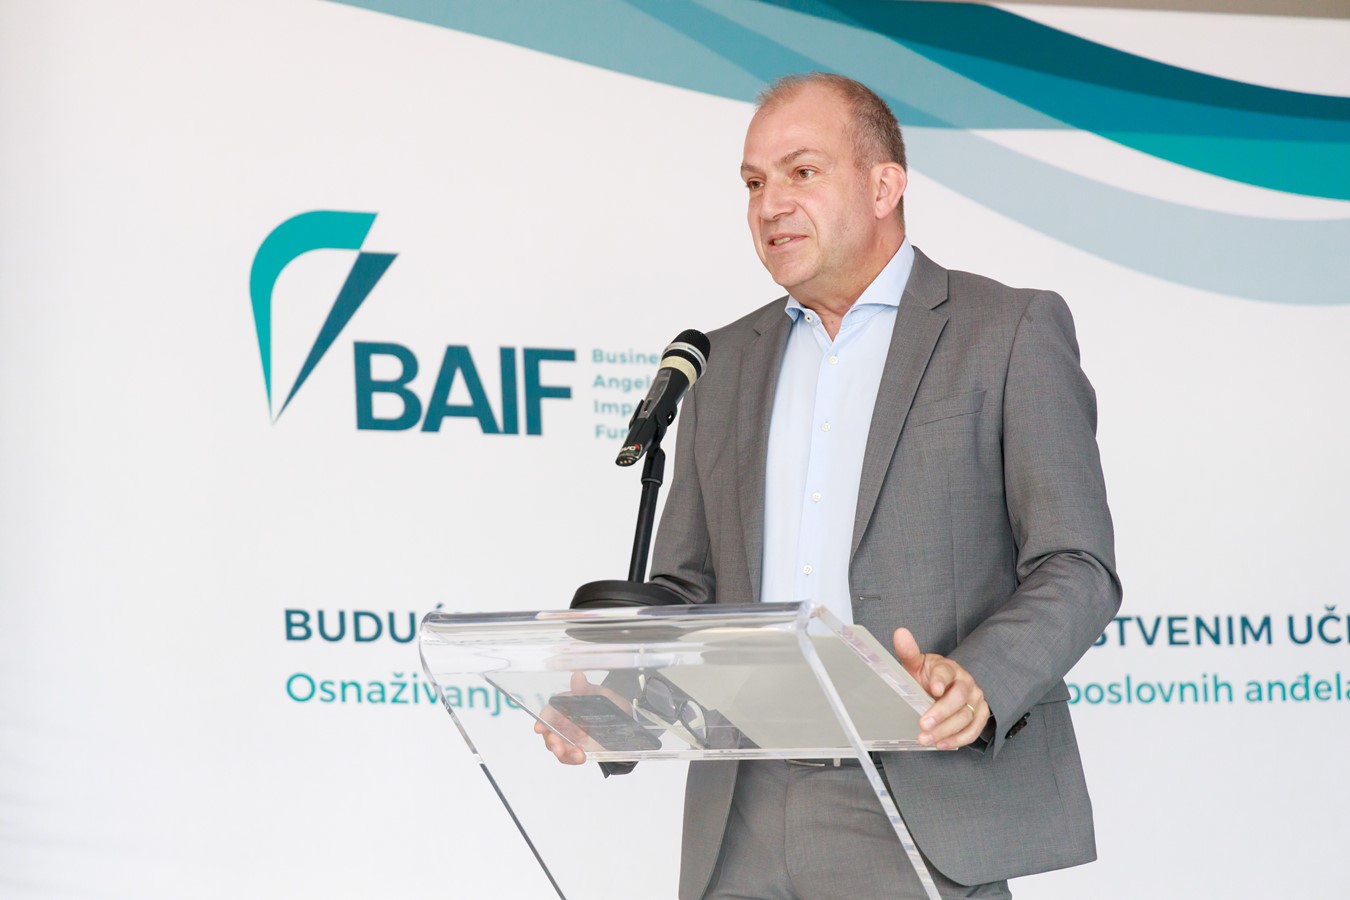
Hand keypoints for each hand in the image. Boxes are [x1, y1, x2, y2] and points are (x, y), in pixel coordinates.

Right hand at [533, 671, 630, 764]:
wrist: (629, 726)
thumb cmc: (613, 706)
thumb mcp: (604, 696)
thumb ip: (587, 690)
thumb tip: (577, 676)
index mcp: (568, 705)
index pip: (550, 711)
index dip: (543, 719)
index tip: (540, 728)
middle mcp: (565, 721)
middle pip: (549, 731)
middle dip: (551, 741)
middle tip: (558, 748)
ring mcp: (570, 736)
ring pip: (556, 745)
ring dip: (562, 752)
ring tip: (577, 755)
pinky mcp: (576, 749)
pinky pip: (568, 756)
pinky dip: (572, 758)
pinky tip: (581, 757)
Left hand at [893, 627, 989, 749]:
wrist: (944, 686)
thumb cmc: (928, 676)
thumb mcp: (916, 665)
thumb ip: (908, 652)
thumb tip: (900, 633)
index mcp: (948, 667)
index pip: (947, 671)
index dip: (941, 680)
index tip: (934, 689)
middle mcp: (965, 682)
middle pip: (959, 697)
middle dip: (941, 713)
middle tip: (923, 724)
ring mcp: (975, 699)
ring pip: (966, 716)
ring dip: (946, 731)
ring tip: (926, 739)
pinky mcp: (979, 714)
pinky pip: (974, 729)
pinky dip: (959, 739)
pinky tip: (942, 744)